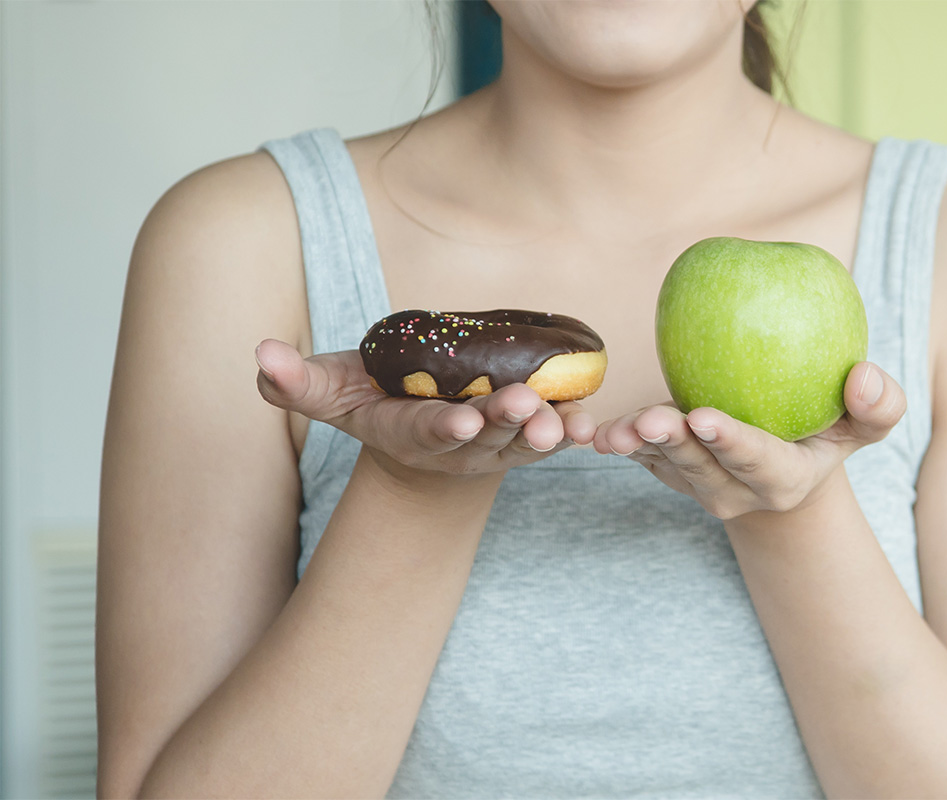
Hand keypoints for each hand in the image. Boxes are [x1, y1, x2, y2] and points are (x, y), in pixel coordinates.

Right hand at [254, 339, 596, 480]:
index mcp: (409, 433)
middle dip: (504, 424)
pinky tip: (590, 419)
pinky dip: (572, 427)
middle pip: (484, 437)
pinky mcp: (528, 433)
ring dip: (545, 432)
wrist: (422, 422)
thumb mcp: (332, 391)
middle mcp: (457, 446)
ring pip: (524, 440)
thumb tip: (259, 356)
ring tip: (564, 422)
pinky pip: (554, 432)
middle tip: (522, 407)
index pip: (427, 431)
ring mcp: (496, 443)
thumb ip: (297, 382)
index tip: (461, 419)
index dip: (444, 427)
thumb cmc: (373, 400)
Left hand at [592, 363, 905, 519]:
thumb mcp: (863, 427)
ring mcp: (694, 485)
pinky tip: (584, 427)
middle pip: (700, 467)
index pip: (758, 462)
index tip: (705, 418)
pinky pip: (635, 455)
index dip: (732, 443)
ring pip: (661, 464)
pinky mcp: (664, 470)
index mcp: (784, 482)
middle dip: (674, 444)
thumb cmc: (826, 432)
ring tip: (610, 432)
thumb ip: (878, 407)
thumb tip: (865, 376)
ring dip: (635, 445)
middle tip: (651, 420)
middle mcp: (734, 492)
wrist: (781, 465)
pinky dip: (612, 439)